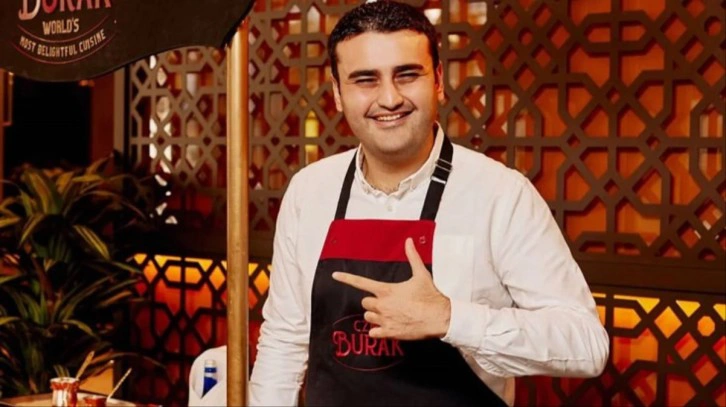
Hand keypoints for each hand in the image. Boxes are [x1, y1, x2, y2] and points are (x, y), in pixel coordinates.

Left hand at [332, 238, 450, 340]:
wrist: (439, 318)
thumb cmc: (429, 296)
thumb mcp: (421, 274)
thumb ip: (412, 257)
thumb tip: (409, 241)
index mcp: (386, 290)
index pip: (361, 283)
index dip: (346, 278)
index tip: (335, 275)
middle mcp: (382, 305)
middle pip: (365, 303)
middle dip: (373, 302)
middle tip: (387, 302)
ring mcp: (384, 320)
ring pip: (368, 317)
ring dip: (375, 316)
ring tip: (390, 314)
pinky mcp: (389, 333)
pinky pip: (373, 332)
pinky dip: (378, 331)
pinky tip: (389, 327)